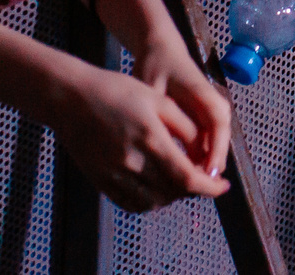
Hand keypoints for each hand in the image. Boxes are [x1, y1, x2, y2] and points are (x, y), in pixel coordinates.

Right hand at [48, 58, 228, 209]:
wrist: (71, 98)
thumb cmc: (117, 91)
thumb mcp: (158, 99)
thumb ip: (185, 127)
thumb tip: (205, 153)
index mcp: (151, 138)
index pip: (187, 178)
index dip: (209, 187)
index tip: (223, 187)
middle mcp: (132, 162)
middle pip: (173, 192)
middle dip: (194, 189)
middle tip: (203, 178)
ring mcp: (114, 175)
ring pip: (154, 202)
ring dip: (173, 196)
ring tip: (180, 180)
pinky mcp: (101, 181)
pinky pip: (132, 203)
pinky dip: (150, 201)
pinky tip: (157, 185)